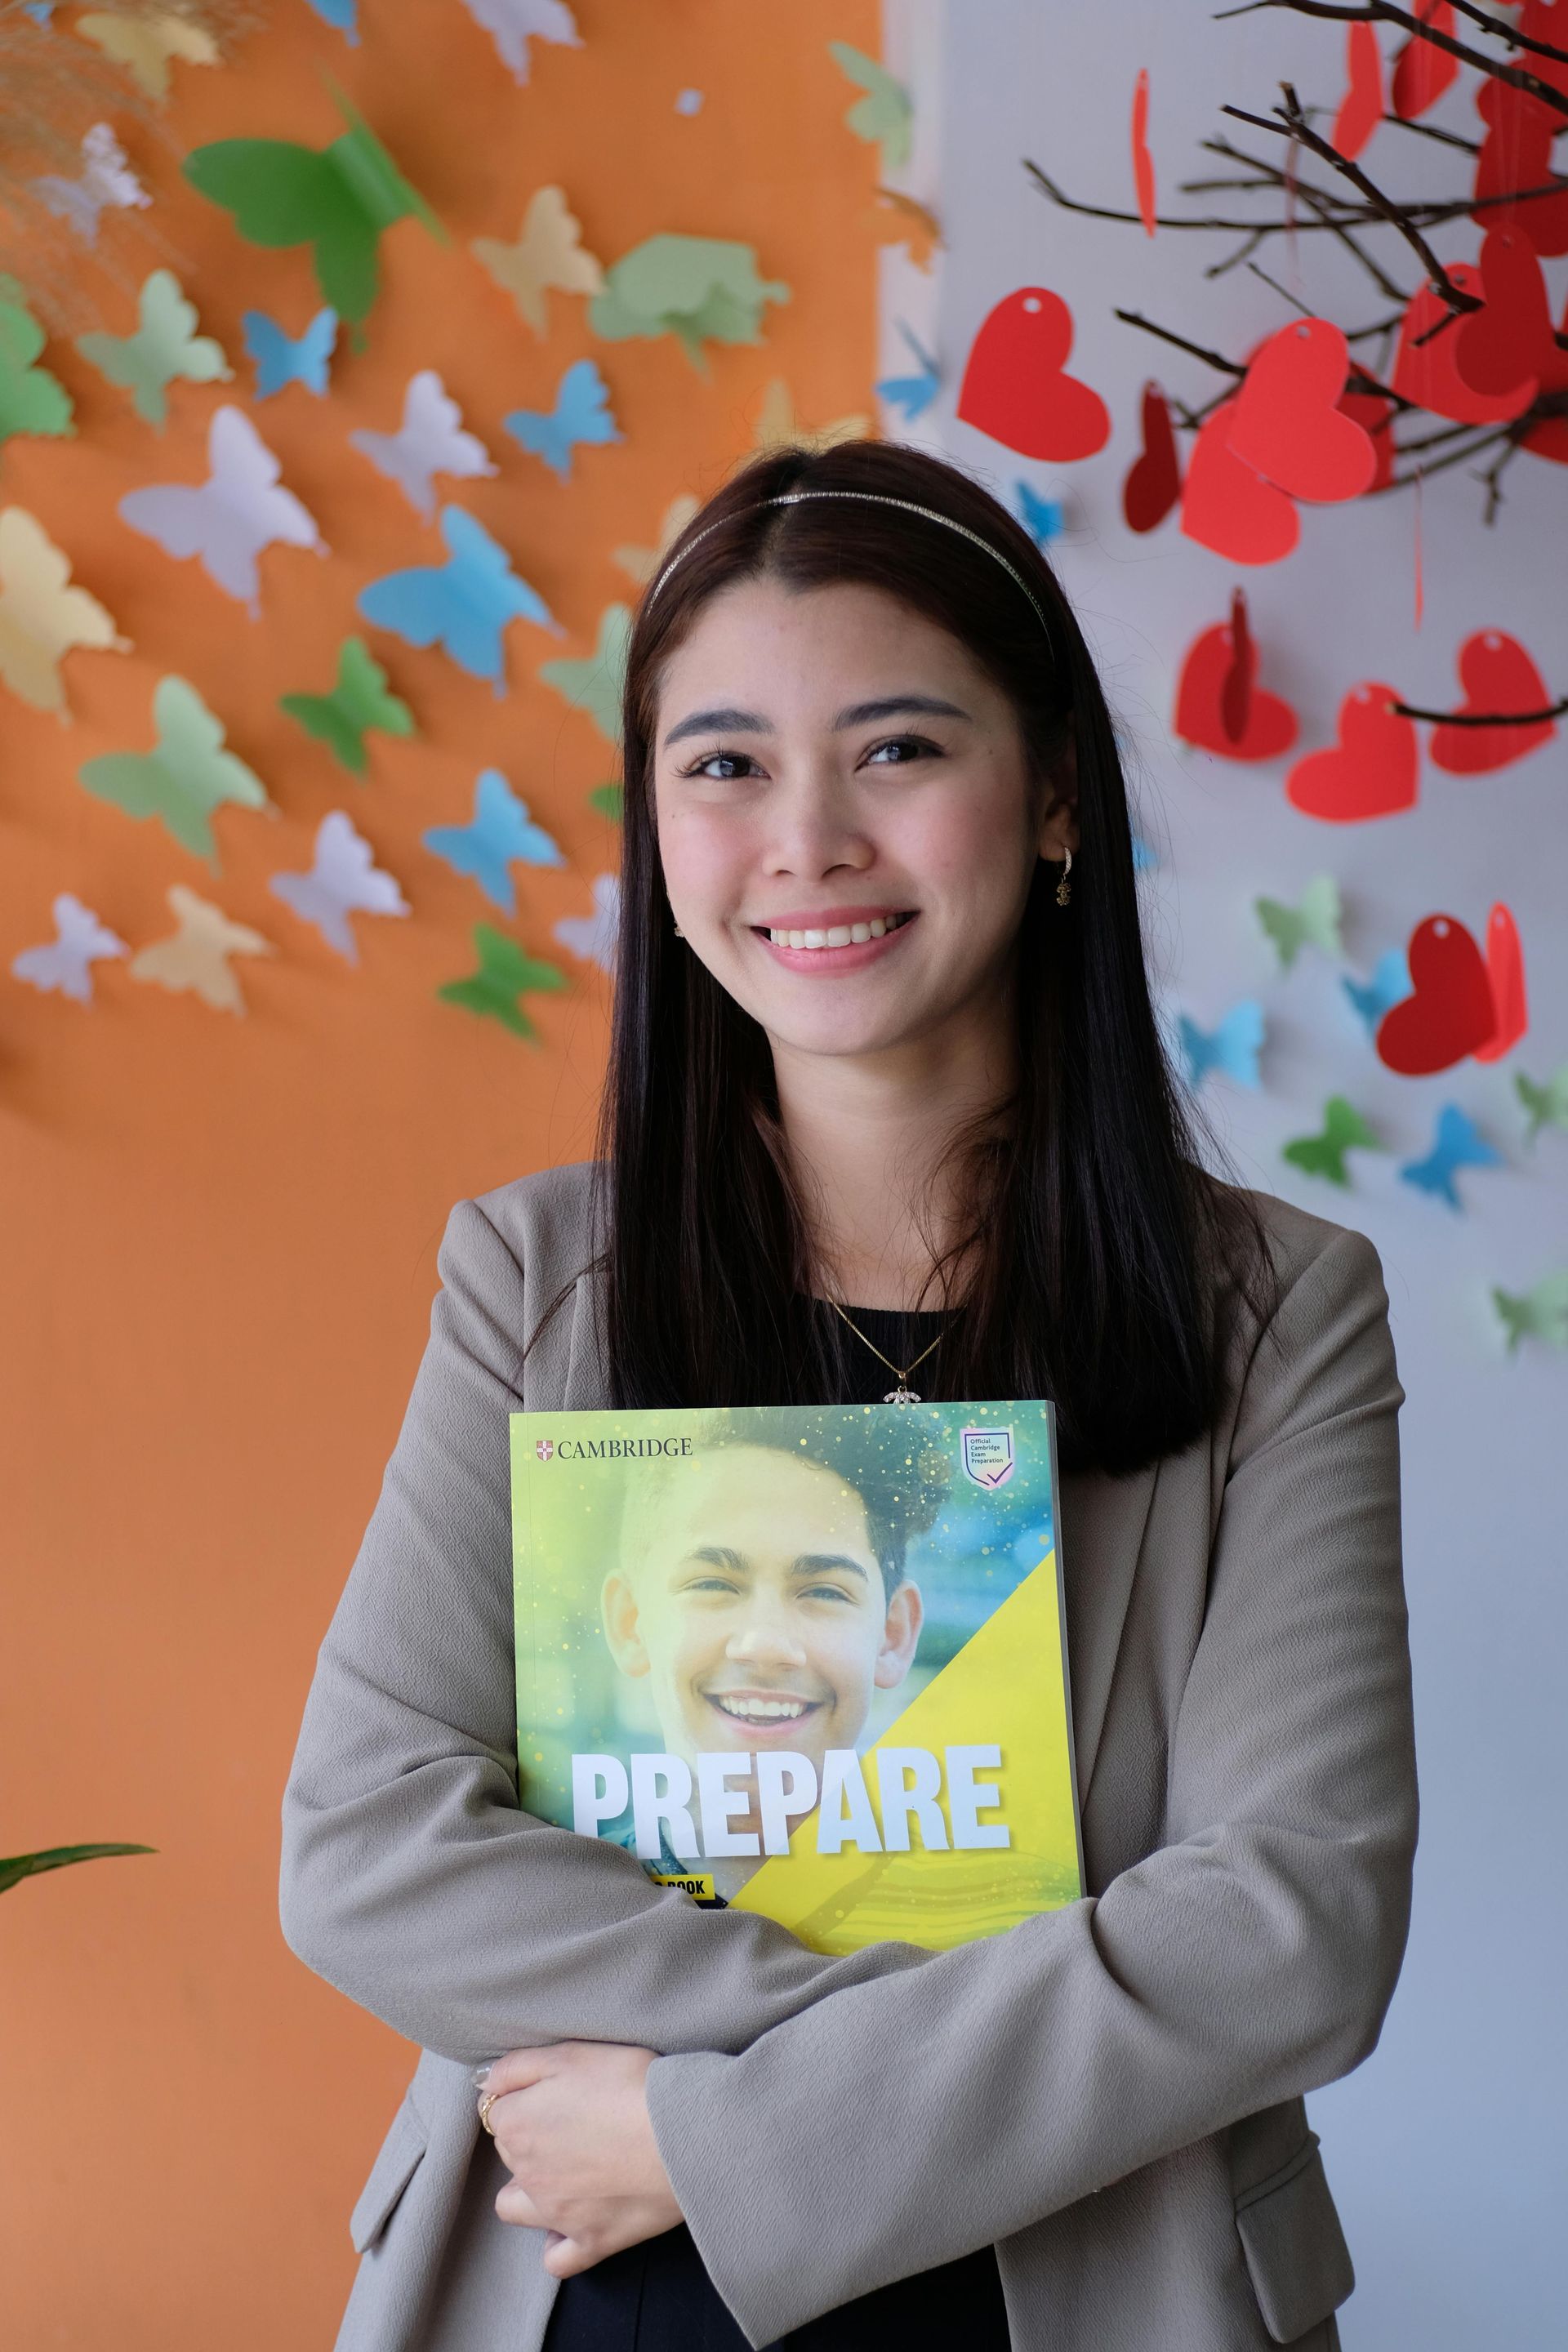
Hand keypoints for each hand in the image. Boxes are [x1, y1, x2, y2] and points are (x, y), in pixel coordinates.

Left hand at [478, 2041, 683, 2276]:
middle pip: (510, 2154)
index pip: (499, 2111)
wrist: (682, 2133)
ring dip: (530, 2192)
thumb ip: (516, 2067)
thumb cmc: (629, 2084)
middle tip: (574, 2121)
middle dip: (531, 2138)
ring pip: (516, 2208)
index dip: (528, 2097)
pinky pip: (557, 2260)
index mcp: (517, 2124)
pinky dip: (559, 2244)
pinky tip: (574, 2224)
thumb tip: (485, 2083)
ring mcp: (556, 2213)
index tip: (558, 2091)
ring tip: (567, 2171)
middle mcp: (527, 2173)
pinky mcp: (590, 2241)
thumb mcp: (569, 2053)